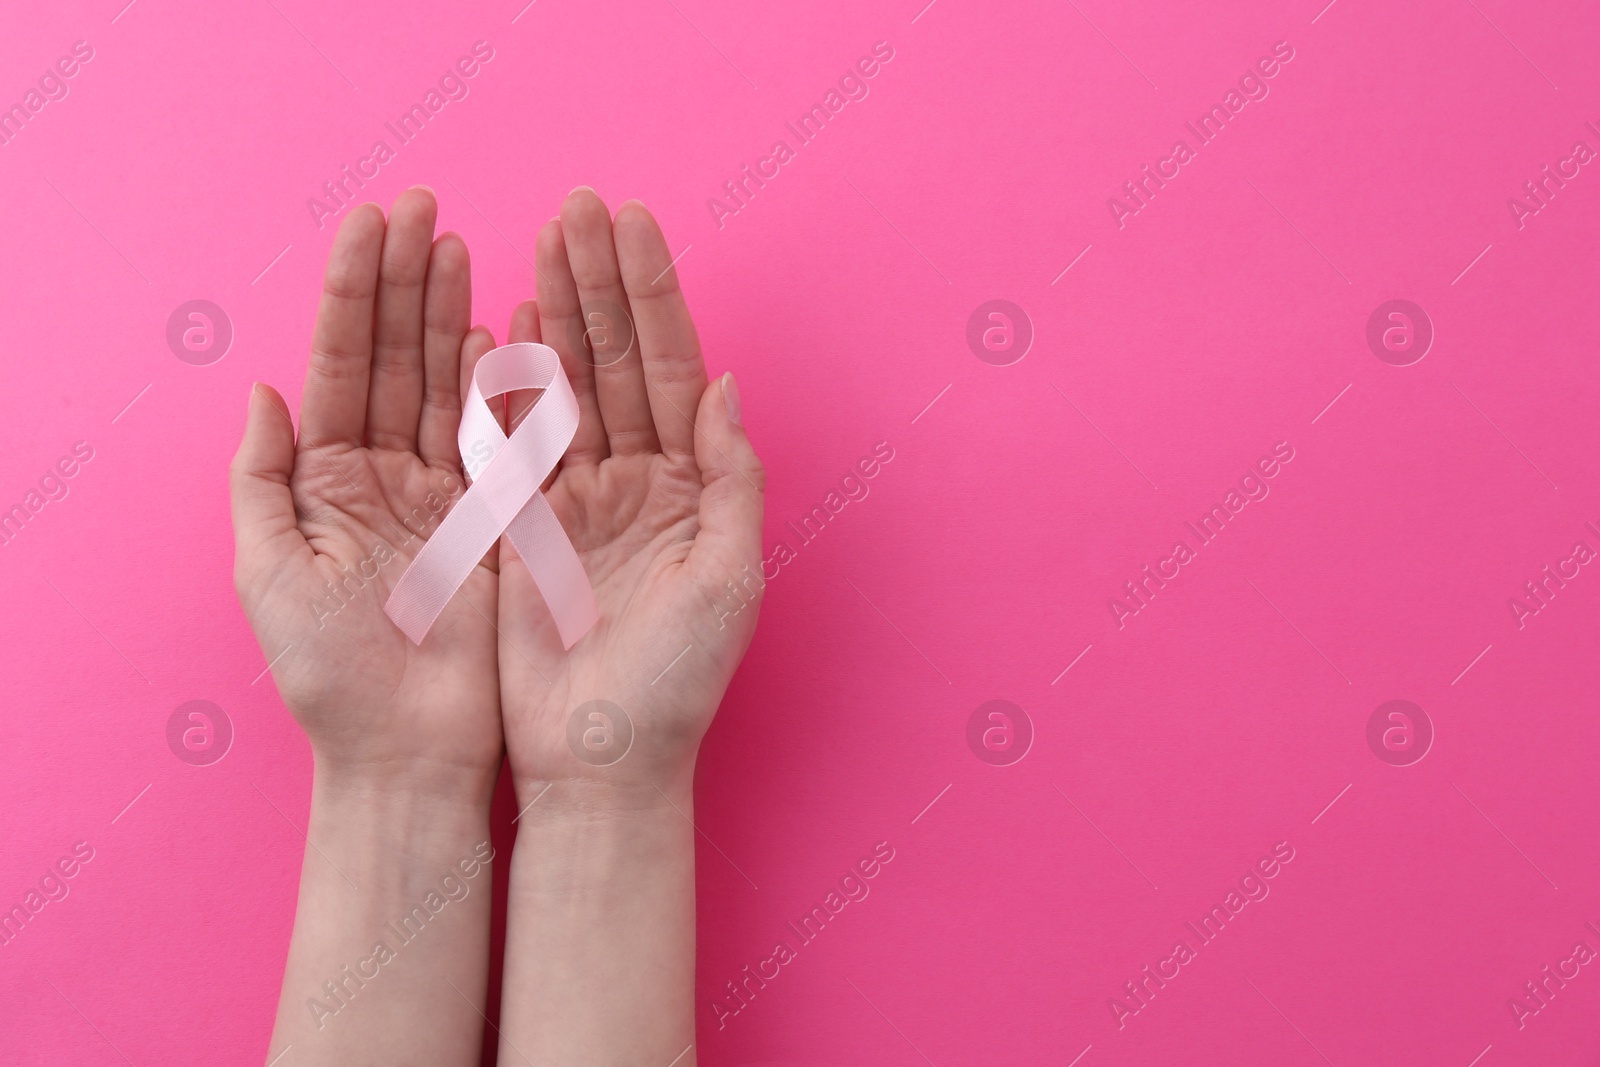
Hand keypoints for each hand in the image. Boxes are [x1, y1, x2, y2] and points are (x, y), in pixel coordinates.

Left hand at [230, 187, 501, 795]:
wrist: (414, 754)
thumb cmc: (332, 677)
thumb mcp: (268, 575)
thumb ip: (261, 480)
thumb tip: (262, 388)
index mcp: (326, 479)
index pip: (342, 362)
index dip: (356, 290)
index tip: (375, 221)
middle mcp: (384, 473)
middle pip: (397, 356)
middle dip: (407, 280)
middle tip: (424, 207)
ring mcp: (444, 492)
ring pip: (447, 384)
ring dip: (452, 312)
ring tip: (460, 245)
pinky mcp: (496, 520)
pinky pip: (500, 438)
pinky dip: (504, 382)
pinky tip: (504, 327)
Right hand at [484, 189, 763, 804]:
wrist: (596, 762)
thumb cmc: (675, 685)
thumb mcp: (729, 581)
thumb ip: (730, 479)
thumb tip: (723, 383)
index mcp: (688, 487)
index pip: (668, 368)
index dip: (650, 294)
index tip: (629, 222)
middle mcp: (635, 480)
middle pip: (614, 359)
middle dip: (598, 280)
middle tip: (576, 203)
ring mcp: (575, 498)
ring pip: (564, 384)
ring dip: (556, 310)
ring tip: (540, 236)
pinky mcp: (522, 526)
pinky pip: (512, 438)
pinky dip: (508, 379)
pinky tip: (506, 319)